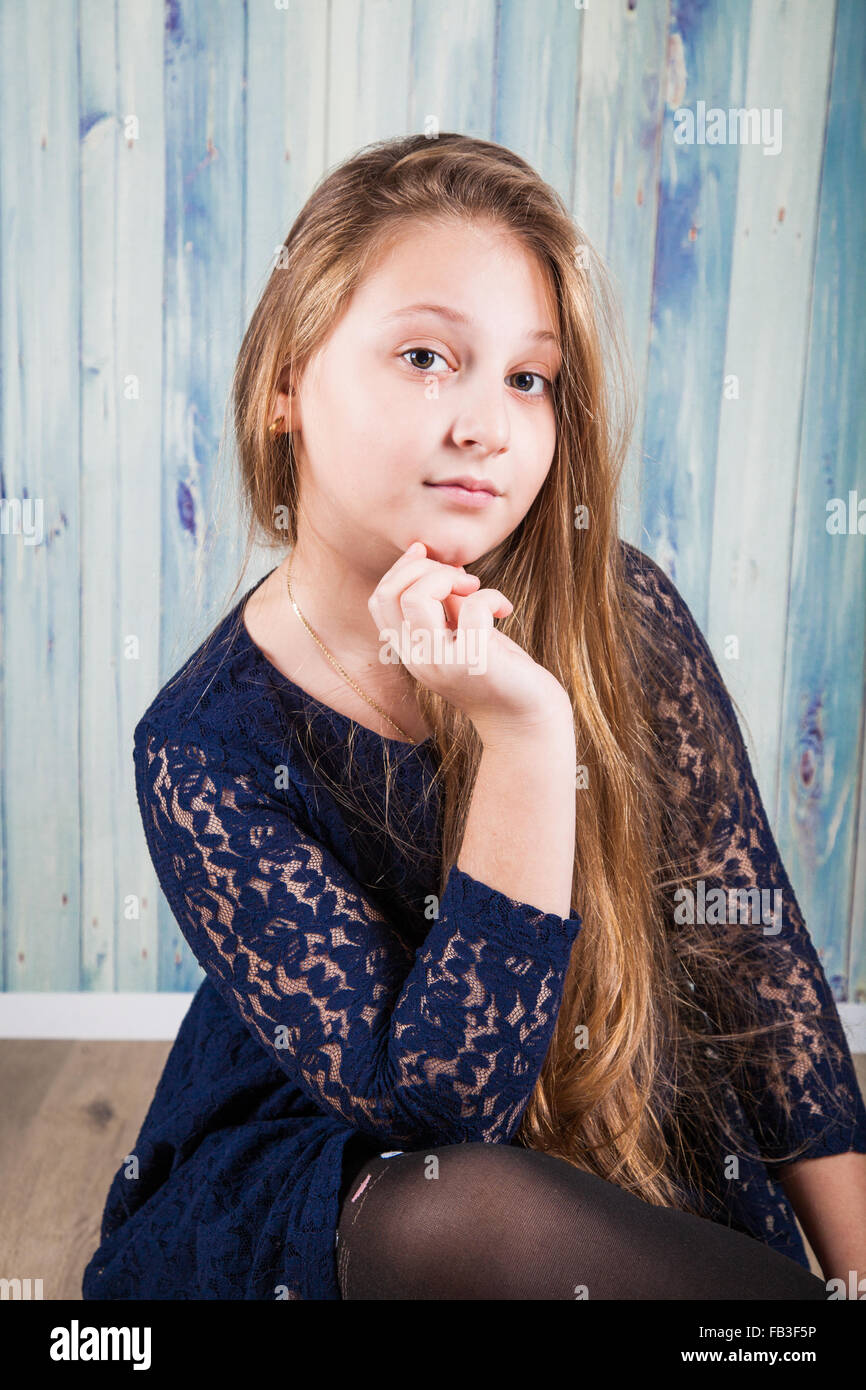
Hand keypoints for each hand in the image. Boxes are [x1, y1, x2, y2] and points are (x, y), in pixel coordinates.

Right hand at [367, 541, 571, 741]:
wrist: (526, 721)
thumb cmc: (498, 671)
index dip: (403, 569)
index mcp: (410, 651)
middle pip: (390, 593)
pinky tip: (505, 610)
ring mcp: (442, 663)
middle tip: (463, 579)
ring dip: (449, 578)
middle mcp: (418, 659)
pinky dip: (491, 596)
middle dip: (425, 568)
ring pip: (416, 597)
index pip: (379, 600)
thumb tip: (439, 562)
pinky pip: (473, 608)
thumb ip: (447, 604)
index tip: (433, 558)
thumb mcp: (464, 632)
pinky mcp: (474, 663)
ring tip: (477, 588)